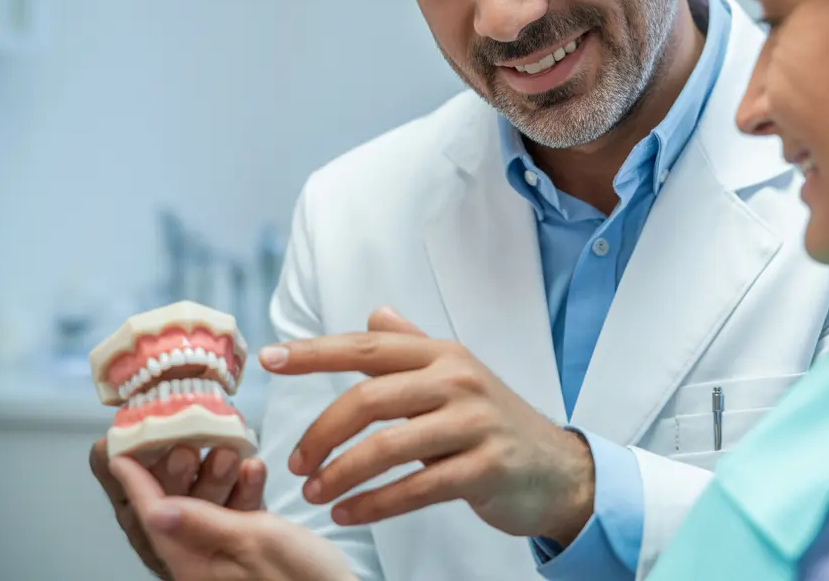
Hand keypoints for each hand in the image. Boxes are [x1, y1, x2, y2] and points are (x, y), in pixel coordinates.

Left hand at [109, 455, 356, 580]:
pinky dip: (245, 489)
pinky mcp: (255, 547)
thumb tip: (154, 510)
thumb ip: (204, 523)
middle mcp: (204, 562)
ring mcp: (229, 555)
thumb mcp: (255, 543)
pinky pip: (238, 513)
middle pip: (179, 509)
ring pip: (210, 506)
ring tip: (224, 446)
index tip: (116, 451)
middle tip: (176, 437)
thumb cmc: (301, 578)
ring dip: (217, 475)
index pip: (155, 518)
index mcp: (194, 565)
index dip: (136, 483)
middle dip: (180, 470)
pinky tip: (255, 466)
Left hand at [259, 307, 595, 544]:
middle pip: (369, 399)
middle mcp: (457, 380)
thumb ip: (413, 347)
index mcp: (442, 354)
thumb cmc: (495, 421)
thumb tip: (375, 315)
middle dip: (321, 432)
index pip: (368, 346)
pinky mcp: (484, 467)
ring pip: (387, 447)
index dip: (315, 352)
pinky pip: (416, 488)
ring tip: (314, 492)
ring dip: (340, 473)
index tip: (270, 359)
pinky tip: (347, 514)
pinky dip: (373, 505)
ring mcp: (474, 424)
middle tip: (295, 460)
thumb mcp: (456, 374)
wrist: (558, 468)